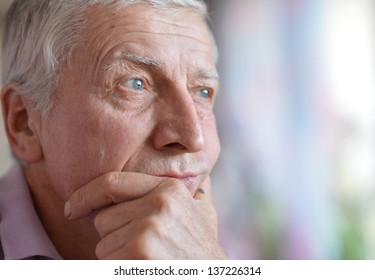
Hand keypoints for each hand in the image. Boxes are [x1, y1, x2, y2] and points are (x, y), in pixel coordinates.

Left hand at [64, 172, 225, 258]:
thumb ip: (195, 192)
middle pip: (104, 218)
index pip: (112, 182)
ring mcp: (149, 227)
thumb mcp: (204, 214)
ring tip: (147, 259)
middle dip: (115, 236)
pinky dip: (118, 268)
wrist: (211, 278)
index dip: (85, 195)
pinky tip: (142, 268)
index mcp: (169, 189)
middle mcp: (159, 203)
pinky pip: (106, 261)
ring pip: (103, 243)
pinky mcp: (139, 251)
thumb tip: (199, 178)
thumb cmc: (201, 251)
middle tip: (143, 248)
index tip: (71, 208)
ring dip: (118, 256)